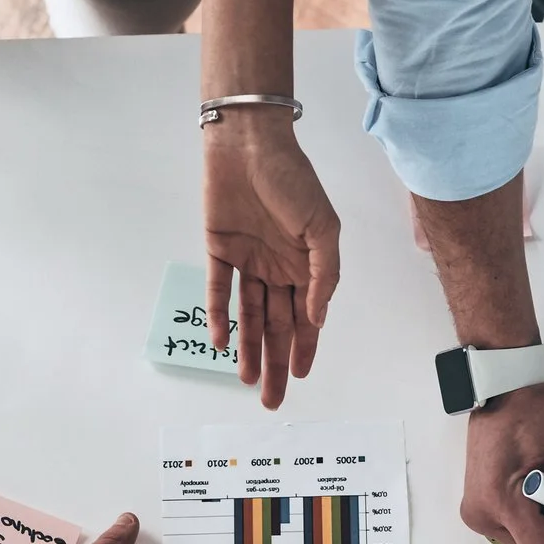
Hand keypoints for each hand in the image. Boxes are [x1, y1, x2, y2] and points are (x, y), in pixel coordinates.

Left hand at [204, 118, 341, 407]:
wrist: (250, 144)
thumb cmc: (293, 179)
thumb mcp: (324, 228)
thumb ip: (324, 275)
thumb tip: (318, 318)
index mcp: (307, 263)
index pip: (306, 317)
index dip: (305, 348)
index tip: (301, 376)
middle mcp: (277, 267)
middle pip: (278, 325)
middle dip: (277, 362)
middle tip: (273, 399)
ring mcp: (248, 260)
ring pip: (250, 316)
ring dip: (250, 349)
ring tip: (249, 382)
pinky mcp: (219, 249)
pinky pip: (219, 290)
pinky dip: (220, 316)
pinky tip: (221, 343)